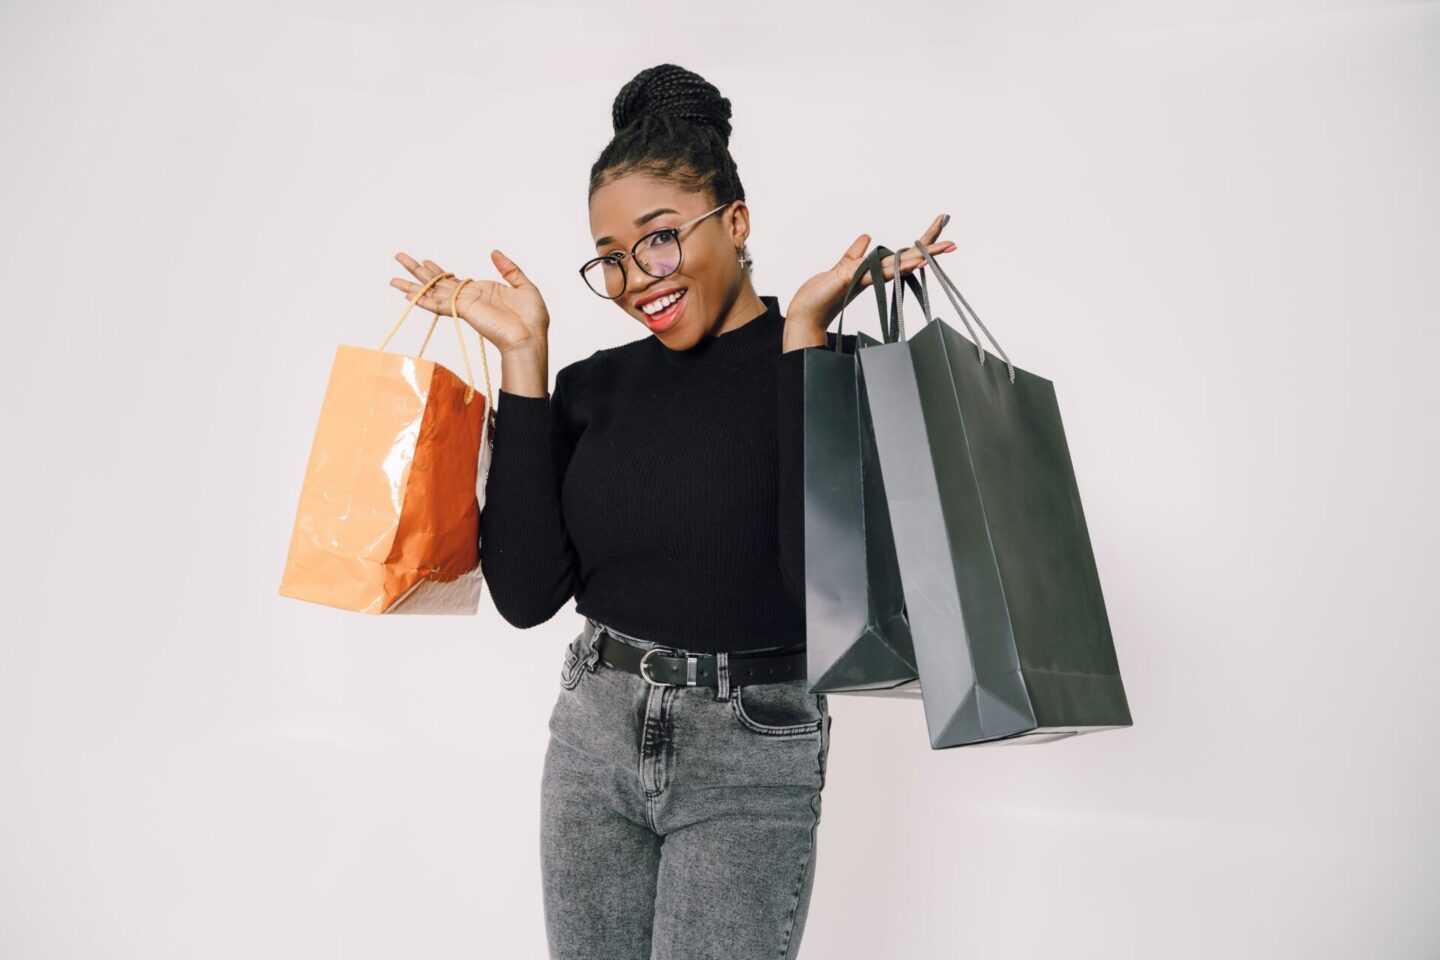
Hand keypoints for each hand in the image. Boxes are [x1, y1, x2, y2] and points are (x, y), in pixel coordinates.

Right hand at [389, 249, 549, 354]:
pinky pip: (439, 305)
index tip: (426, 261)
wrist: (530, 338)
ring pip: (432, 293)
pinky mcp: (464, 311)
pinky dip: (423, 301)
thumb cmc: (532, 319)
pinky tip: (408, 296)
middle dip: (417, 271)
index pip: (454, 280)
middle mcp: (469, 299)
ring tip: (392, 279)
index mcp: (482, 292)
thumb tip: (494, 252)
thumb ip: (509, 268)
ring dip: (412, 286)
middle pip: (437, 283)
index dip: (439, 271)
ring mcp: (464, 305)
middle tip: (399, 257)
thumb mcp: (524, 286)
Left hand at [785, 213, 954, 335]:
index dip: (922, 241)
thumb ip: (855, 253)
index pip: (903, 253)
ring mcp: (866, 278)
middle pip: (909, 259)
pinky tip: (912, 262)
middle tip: (955, 243)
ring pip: (899, 266)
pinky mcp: (853, 280)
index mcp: (874, 269)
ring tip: (942, 251)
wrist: (805, 313)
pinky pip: (879, 271)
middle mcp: (875, 275)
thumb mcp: (841, 267)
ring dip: (920, 258)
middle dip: (932, 250)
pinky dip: (896, 267)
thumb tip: (866, 237)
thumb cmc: (822, 294)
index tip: (940, 223)